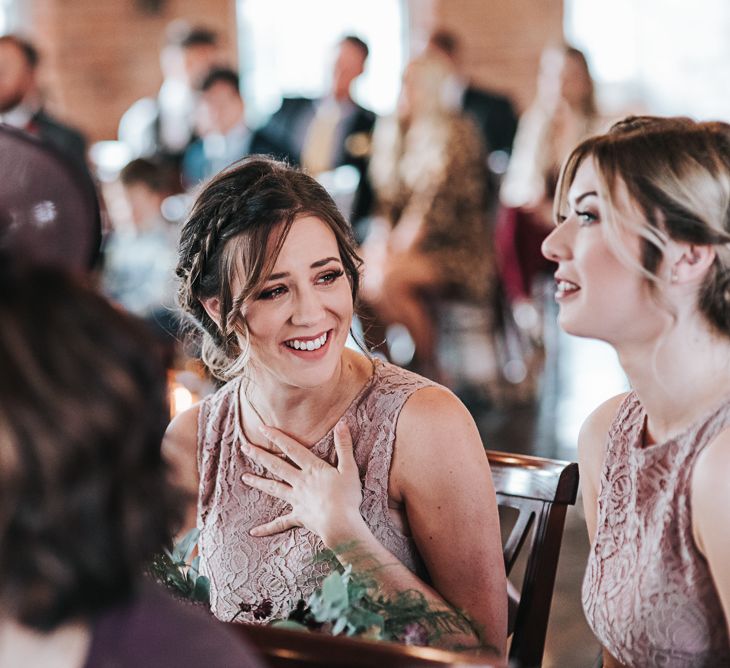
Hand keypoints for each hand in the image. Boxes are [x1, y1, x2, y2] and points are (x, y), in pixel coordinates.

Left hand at [241, 421, 365, 546]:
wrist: (340, 524)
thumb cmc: (346, 497)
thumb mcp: (349, 468)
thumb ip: (344, 446)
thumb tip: (342, 423)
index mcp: (312, 469)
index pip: (292, 448)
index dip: (277, 437)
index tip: (262, 428)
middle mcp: (300, 482)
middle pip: (276, 466)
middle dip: (260, 455)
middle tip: (244, 447)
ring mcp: (297, 500)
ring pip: (274, 488)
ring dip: (258, 482)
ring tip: (244, 477)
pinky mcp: (298, 517)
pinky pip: (280, 523)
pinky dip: (267, 528)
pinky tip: (254, 531)